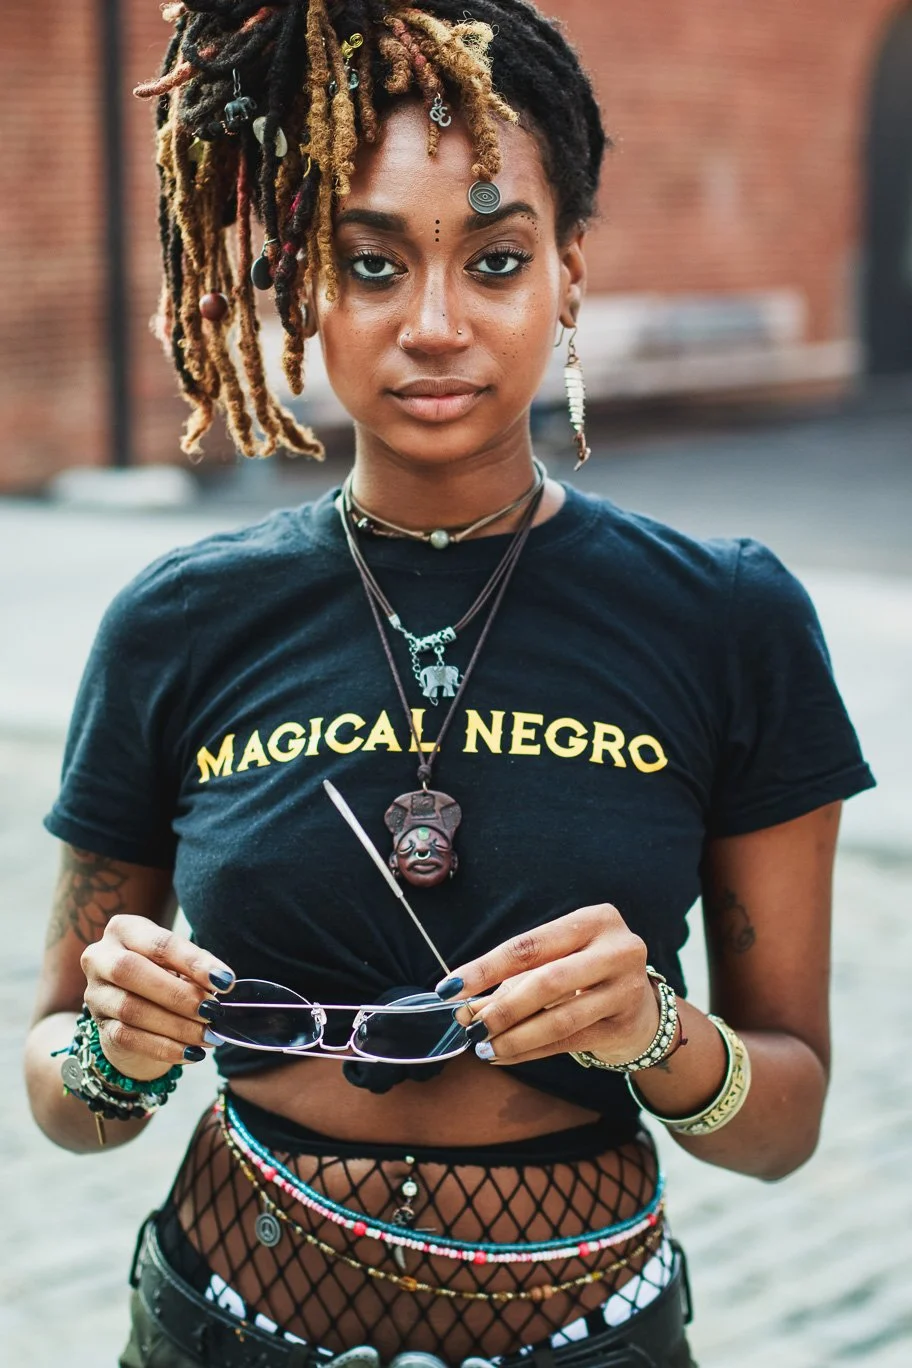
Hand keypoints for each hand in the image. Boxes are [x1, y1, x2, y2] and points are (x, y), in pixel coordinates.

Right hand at [80, 915, 234, 1080]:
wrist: (135, 1005)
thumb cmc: (163, 973)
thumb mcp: (177, 963)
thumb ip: (195, 970)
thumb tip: (221, 984)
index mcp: (124, 930)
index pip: (159, 943)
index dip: (194, 962)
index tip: (226, 980)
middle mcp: (101, 957)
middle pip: (132, 971)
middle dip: (178, 994)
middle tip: (213, 1011)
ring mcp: (96, 993)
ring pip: (130, 1009)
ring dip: (176, 1026)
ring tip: (208, 1035)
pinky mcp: (100, 1026)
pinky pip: (129, 1038)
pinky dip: (165, 1048)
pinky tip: (192, 1052)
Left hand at [441, 905, 660, 1065]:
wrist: (643, 1007)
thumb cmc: (585, 973)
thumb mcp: (556, 960)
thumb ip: (512, 979)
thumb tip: (462, 1004)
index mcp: (595, 920)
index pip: (530, 945)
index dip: (486, 967)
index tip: (450, 987)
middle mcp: (617, 950)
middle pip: (547, 981)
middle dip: (502, 1007)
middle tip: (470, 1026)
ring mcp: (626, 989)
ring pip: (559, 1018)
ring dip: (514, 1036)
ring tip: (483, 1047)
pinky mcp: (624, 1026)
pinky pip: (567, 1042)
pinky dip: (529, 1051)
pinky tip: (503, 1056)